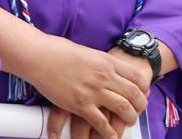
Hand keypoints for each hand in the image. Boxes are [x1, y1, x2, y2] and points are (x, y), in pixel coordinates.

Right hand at [27, 34, 147, 138]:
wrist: (38, 56)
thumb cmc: (56, 50)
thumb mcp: (86, 51)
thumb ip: (98, 61)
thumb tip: (104, 67)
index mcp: (106, 61)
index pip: (136, 76)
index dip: (143, 88)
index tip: (142, 93)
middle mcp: (104, 76)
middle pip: (134, 95)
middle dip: (140, 106)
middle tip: (137, 111)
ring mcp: (93, 91)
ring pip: (123, 109)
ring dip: (129, 119)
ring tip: (128, 122)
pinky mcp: (80, 105)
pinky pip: (102, 123)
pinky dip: (109, 132)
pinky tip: (111, 135)